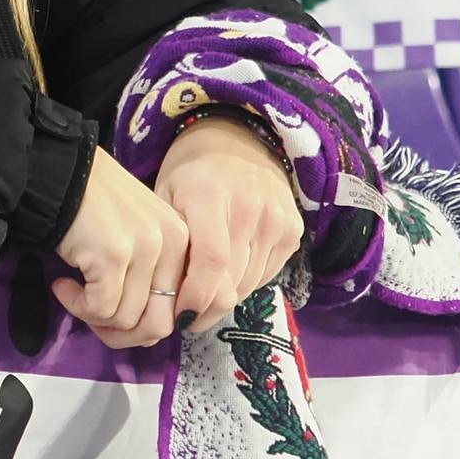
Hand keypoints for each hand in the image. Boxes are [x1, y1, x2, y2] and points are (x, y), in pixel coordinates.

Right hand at [50, 148, 206, 349]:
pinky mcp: (112, 255)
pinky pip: (99, 309)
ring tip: (74, 293)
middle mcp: (173, 244)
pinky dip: (76, 306)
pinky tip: (63, 286)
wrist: (60, 173)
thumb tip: (147, 332)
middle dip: (123, 334)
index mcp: (186, 241)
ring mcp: (145, 249)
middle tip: (94, 319)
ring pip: (126, 320)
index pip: (182, 310)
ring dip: (94, 317)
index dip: (148, 328)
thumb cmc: (95, 207)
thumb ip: (154, 275)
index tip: (120, 320)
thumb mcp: (140, 236)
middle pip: (159, 325)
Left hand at [155, 116, 303, 332]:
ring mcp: (278, 219)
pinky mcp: (294, 230)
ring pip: (249, 284)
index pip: (211, 261)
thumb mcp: (166, 197)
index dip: (197, 297)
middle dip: (207, 309)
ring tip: (205, 295)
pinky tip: (229, 274)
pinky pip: (266, 275)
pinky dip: (245, 284)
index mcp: (210, 195)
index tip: (180, 318)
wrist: (239, 140)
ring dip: (225, 298)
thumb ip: (170, 244)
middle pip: (232, 280)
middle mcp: (251, 207)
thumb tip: (168, 301)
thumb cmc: (191, 174)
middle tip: (187, 318)